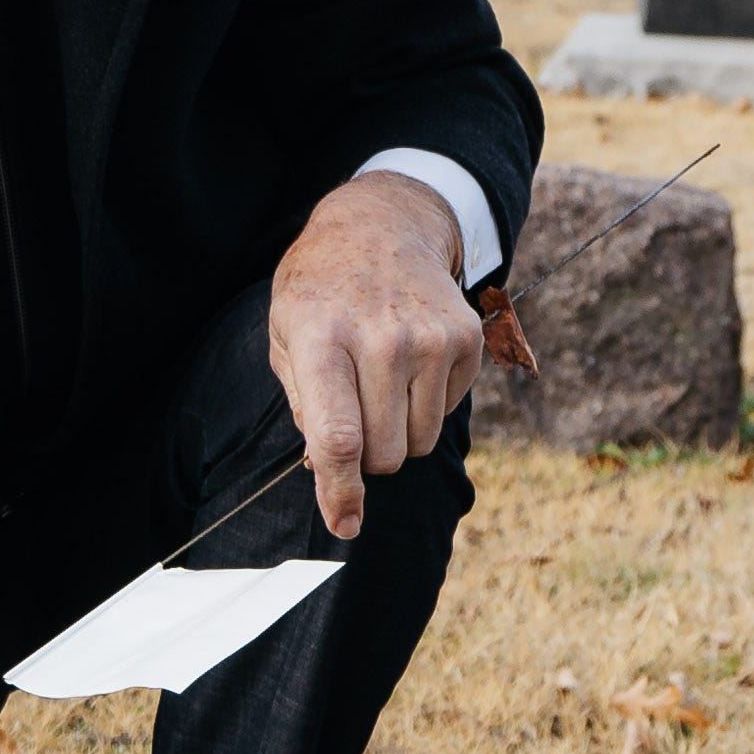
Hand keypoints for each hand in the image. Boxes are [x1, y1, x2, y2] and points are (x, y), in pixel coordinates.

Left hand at [268, 172, 481, 541]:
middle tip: (351, 416)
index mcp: (322, 339)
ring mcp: (431, 338)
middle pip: (384, 453)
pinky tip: (406, 363)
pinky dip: (423, 406)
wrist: (381, 229)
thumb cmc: (321, 293)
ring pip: (418, 442)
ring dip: (396, 433)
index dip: (341, 492)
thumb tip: (328, 474)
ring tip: (377, 383)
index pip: (338, 437)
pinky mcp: (466, 340)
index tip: (345, 524)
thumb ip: (305, 408)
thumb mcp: (286, 337)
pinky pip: (444, 414)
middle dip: (365, 456)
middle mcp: (382, 339)